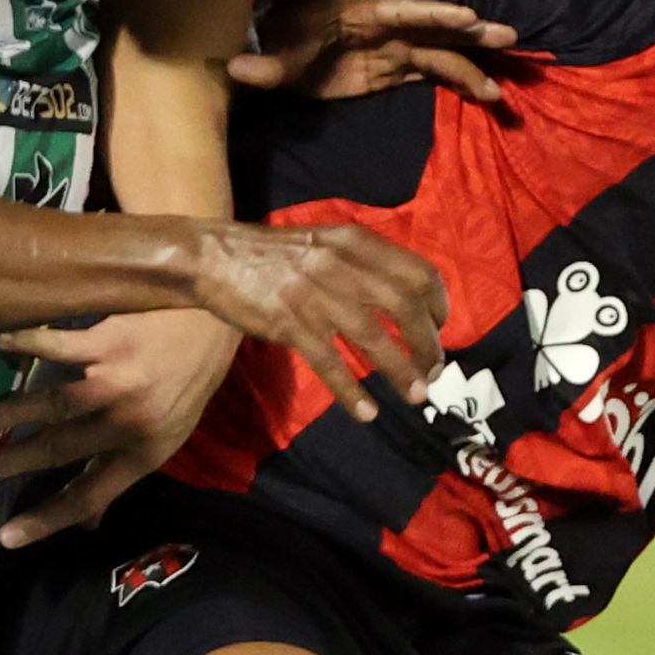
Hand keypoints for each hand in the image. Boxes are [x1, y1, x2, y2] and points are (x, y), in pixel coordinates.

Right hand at [0, 314, 245, 546]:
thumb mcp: (168, 437)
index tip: (7, 538)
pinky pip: (58, 345)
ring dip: (7, 412)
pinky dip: (22, 345)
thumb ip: (120, 474)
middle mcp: (129, 423)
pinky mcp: (112, 340)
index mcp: (142, 453)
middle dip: (8, 465)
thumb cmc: (190, 379)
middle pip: (60, 449)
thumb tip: (87, 524)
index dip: (47, 520)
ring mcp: (119, 381)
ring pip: (54, 403)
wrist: (220, 319)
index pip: (89, 496)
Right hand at [186, 221, 445, 422]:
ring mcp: (315, 295)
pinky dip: (351, 391)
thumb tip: (403, 299)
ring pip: (374, 339)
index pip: (418, 272)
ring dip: (402, 371)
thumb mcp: (325, 242)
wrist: (215, 258)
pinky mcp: (290, 323)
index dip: (438, 305)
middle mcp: (341, 265)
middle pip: (405, 307)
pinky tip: (366, 412)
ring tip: (417, 396)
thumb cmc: (273, 255)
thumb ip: (362, 262)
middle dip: (428, 344)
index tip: (440, 328)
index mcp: (355, 242)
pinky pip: (330, 363)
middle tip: (435, 370)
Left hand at [227, 0, 518, 106]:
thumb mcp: (273, 55)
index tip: (467, 18)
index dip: (435, 15)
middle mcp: (388, 29)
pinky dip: (461, 83)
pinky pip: (434, 75)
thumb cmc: (281, 40)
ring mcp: (395, 50)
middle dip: (471, 32)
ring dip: (472, 66)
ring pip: (440, 55)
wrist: (280, 46)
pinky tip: (486, 95)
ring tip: (501, 88)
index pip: (404, 13)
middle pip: (434, 29)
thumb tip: (235, 67)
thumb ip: (262, 64)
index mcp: (364, 14)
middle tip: (509, 36)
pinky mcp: (396, 70)